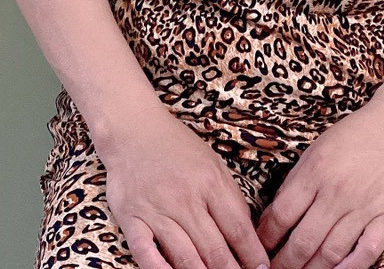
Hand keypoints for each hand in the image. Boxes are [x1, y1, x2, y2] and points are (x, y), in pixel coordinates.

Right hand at [97, 105, 270, 268]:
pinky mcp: (131, 218)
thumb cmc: (176, 146)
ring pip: (185, 256)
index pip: (238, 228)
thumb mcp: (211, 162)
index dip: (252, 254)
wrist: (132, 128)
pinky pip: (146, 253)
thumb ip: (228, 195)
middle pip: (215, 248)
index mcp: (210, 182)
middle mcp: (185, 198)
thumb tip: (247, 232)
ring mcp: (157, 209)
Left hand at [255, 102, 383, 268]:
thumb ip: (296, 182)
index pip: (282, 215)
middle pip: (304, 240)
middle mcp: (337, 191)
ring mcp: (363, 205)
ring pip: (332, 251)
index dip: (267, 238)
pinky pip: (367, 250)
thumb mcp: (316, 149)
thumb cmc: (353, 136)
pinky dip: (351, 268)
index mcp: (315, 171)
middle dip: (285, 263)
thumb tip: (273, 216)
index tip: (260, 250)